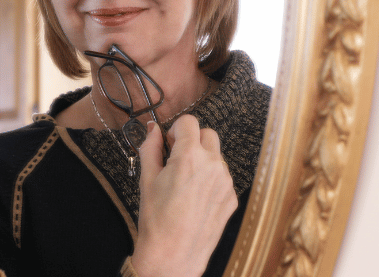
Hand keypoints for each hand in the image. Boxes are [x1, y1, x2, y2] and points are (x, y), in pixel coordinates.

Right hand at [131, 115, 237, 276]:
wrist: (173, 255)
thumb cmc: (157, 220)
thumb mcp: (147, 179)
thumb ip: (151, 147)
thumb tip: (153, 129)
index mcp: (189, 156)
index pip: (189, 122)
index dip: (176, 129)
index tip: (170, 142)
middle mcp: (213, 165)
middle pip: (208, 134)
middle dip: (193, 140)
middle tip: (178, 158)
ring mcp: (226, 182)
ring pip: (217, 156)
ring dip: (203, 160)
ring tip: (185, 183)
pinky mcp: (232, 197)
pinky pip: (222, 177)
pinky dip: (210, 180)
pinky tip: (195, 198)